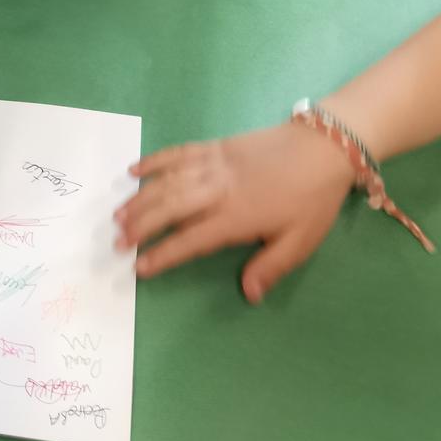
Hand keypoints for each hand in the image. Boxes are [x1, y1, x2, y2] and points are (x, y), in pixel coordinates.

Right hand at [113, 122, 355, 302]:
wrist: (322, 147)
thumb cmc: (312, 199)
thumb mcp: (300, 241)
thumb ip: (270, 268)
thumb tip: (248, 295)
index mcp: (237, 217)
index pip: (191, 240)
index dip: (163, 254)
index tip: (140, 268)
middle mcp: (218, 190)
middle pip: (170, 208)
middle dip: (140, 226)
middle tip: (117, 242)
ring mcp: (213, 164)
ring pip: (168, 181)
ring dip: (140, 198)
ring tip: (118, 214)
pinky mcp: (215, 146)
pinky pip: (178, 152)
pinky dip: (155, 160)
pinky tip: (135, 169)